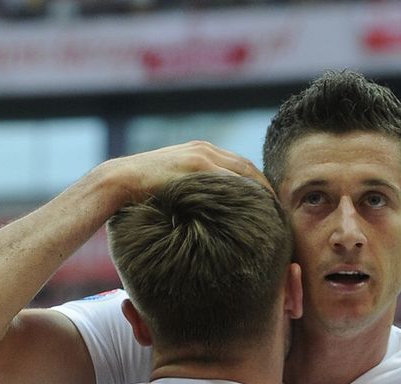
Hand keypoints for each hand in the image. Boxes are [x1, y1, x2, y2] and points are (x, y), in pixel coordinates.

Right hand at [98, 141, 271, 203]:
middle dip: (267, 187)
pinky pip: (229, 178)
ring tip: (275, 211)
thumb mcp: (174, 188)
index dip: (259, 184)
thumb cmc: (142, 192)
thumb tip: (206, 216)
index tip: (272, 204)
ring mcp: (201, 155)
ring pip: (243, 170)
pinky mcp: (195, 164)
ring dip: (262, 190)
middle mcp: (205, 149)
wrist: (119, 181)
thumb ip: (193, 193)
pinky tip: (257, 208)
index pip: (240, 167)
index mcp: (202, 153)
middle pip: (248, 166)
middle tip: (281, 209)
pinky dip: (245, 191)